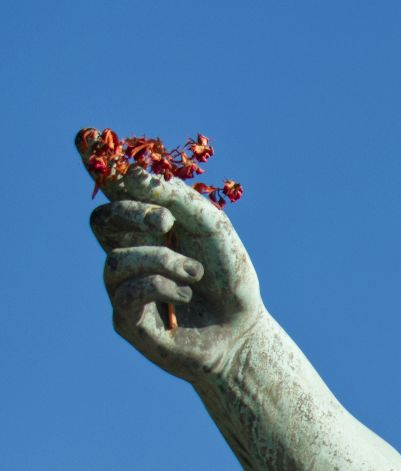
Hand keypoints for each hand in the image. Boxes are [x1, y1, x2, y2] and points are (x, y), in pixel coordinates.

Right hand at [84, 160, 264, 381]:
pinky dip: (162, 285)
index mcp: (147, 228)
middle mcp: (129, 253)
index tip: (85, 138)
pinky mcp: (126, 320)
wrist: (244, 331)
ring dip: (162, 260)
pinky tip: (186, 293)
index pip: (114, 195)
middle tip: (167, 222)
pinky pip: (128, 291)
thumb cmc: (229, 277)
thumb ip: (180, 199)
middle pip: (101, 220)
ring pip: (115, 259)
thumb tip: (136, 176)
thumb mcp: (213, 229)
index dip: (99, 170)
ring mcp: (123, 287)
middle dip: (130, 214)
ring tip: (196, 274)